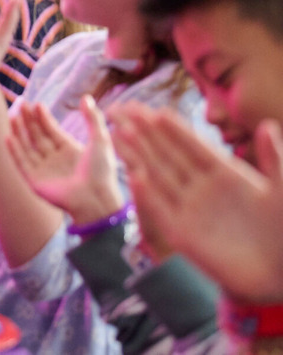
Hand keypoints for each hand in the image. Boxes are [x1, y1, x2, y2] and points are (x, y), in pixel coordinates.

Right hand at [7, 96, 123, 225]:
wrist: (96, 199)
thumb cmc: (102, 171)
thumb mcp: (100, 140)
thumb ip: (92, 118)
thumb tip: (85, 97)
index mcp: (70, 150)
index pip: (52, 130)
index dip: (44, 117)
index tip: (37, 104)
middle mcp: (55, 159)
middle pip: (37, 136)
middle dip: (29, 121)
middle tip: (22, 104)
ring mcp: (44, 170)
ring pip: (27, 147)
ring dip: (19, 132)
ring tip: (13, 115)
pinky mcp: (35, 181)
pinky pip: (21, 163)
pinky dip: (14, 151)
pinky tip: (9, 136)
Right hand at [112, 106, 282, 302]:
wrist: (278, 276)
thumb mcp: (282, 191)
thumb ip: (274, 158)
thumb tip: (266, 125)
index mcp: (225, 174)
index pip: (193, 145)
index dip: (174, 128)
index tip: (155, 110)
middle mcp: (202, 188)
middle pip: (168, 154)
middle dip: (146, 133)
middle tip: (124, 110)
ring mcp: (190, 210)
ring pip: (158, 176)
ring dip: (139, 155)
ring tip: (119, 132)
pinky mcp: (182, 234)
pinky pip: (160, 210)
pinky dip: (146, 194)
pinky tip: (133, 175)